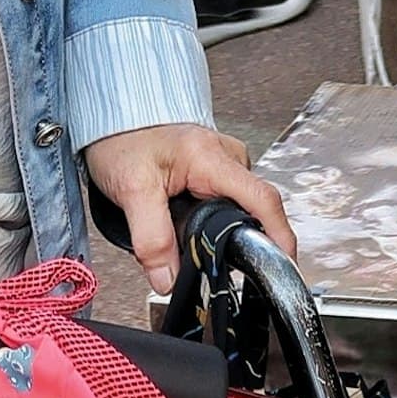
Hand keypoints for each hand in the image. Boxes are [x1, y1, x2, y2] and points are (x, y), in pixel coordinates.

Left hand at [83, 120, 294, 294]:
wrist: (112, 117)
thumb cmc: (122, 138)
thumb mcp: (131, 190)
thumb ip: (151, 238)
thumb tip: (169, 280)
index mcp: (212, 157)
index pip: (262, 199)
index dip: (279, 235)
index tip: (284, 265)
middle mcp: (226, 156)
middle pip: (253, 210)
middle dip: (236, 242)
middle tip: (209, 263)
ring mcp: (223, 163)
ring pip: (237, 210)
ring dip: (218, 232)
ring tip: (184, 235)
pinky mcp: (215, 171)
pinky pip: (224, 204)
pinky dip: (210, 222)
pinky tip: (185, 224)